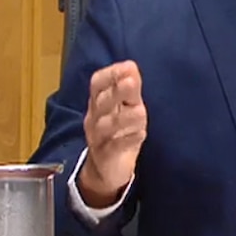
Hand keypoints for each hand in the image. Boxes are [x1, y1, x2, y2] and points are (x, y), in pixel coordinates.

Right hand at [78, 60, 146, 207]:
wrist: (104, 169)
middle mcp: (95, 119)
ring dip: (124, 118)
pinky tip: (140, 134)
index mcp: (98, 103)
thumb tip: (131, 66)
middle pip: (102, 103)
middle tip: (131, 82)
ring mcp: (98, 138)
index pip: (97, 84)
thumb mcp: (123, 108)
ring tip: (141, 111)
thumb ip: (128, 89)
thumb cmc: (116, 132)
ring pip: (107, 126)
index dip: (110, 75)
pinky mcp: (106, 157)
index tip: (128, 66)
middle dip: (116, 92)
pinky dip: (127, 140)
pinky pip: (113, 148)